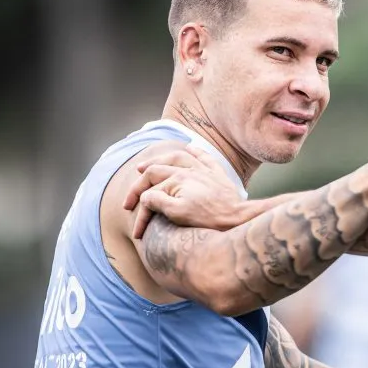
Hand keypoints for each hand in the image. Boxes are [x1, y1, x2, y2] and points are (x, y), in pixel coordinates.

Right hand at [123, 146, 244, 238]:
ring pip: (178, 158)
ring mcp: (204, 171)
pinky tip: (189, 148)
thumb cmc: (208, 219)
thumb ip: (157, 201)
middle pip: (158, 169)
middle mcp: (190, 170)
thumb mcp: (177, 213)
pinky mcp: (218, 175)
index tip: (131, 214)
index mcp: (177, 179)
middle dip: (141, 183)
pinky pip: (205, 157)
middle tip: (130, 196)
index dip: (136, 199)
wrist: (237, 219)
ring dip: (160, 160)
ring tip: (145, 166)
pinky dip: (195, 151)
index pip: (149, 185)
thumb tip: (145, 196)